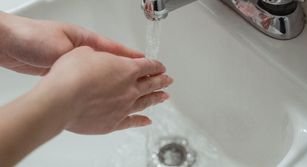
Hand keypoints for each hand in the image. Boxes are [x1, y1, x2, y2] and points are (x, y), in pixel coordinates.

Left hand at [0, 12, 143, 74]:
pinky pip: (90, 80)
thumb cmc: (34, 38)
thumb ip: (84, 58)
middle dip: (130, 69)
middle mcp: (84, 51)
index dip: (134, 57)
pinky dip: (100, 85)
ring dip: (117, 79)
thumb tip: (99, 68)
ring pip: (103, 72)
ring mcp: (76, 62)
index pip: (117, 49)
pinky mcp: (67, 73)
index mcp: (87, 41)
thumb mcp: (64, 46)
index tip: (149, 64)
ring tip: (130, 87)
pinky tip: (105, 93)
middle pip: (113, 61)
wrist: (10, 44)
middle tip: (146, 76)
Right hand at [37, 46, 172, 133]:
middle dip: (161, 81)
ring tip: (164, 97)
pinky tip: (147, 121)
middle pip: (151, 84)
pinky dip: (141, 121)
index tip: (161, 67)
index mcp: (126, 69)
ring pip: (146, 102)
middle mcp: (129, 89)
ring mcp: (124, 107)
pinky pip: (133, 122)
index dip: (156, 66)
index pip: (147, 66)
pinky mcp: (114, 123)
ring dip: (156, 98)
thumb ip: (100, 56)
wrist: (61, 100)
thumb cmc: (72, 75)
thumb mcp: (86, 53)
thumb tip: (100, 58)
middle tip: (168, 80)